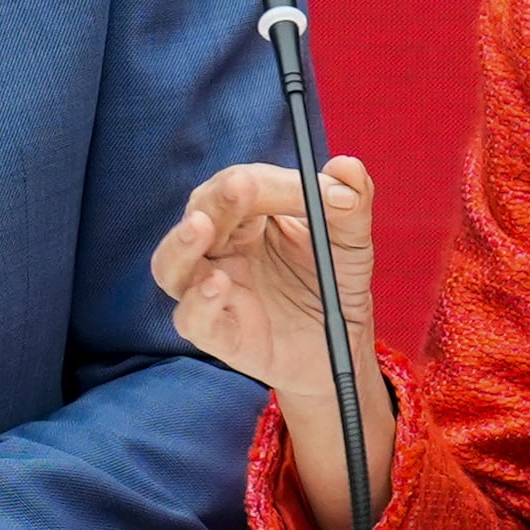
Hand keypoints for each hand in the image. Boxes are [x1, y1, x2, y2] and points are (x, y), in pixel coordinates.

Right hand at [151, 155, 392, 529]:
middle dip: (209, 207)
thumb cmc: (341, 289)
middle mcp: (223, 247)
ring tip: (200, 236)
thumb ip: (353, 203)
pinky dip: (199, 304)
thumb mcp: (357, 243)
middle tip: (227, 203)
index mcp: (255, 213)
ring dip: (181, 248)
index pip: (240, 185)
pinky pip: (191, 319)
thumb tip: (349, 168)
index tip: (283, 190)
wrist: (341, 360)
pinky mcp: (213, 332)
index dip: (257, 184)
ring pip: (173, 265)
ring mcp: (211, 290)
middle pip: (197, 216)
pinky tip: (219, 293)